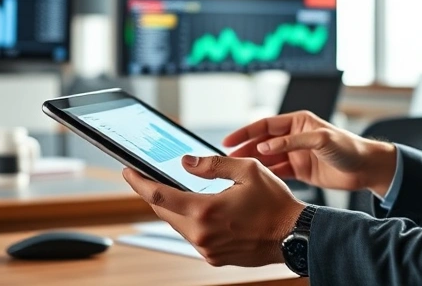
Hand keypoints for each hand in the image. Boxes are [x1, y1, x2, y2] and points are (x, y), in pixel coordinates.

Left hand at [122, 156, 304, 266]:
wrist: (293, 235)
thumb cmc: (274, 202)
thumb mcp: (247, 170)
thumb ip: (212, 164)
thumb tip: (185, 162)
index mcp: (206, 209)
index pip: (158, 196)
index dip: (139, 182)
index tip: (128, 171)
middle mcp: (201, 233)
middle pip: (164, 212)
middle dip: (155, 194)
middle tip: (150, 178)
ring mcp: (207, 249)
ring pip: (178, 225)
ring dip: (175, 208)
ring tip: (180, 191)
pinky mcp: (213, 258)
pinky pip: (193, 237)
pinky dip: (192, 222)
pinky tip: (202, 210)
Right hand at [222, 111, 397, 194]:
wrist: (367, 168)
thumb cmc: (349, 147)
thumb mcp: (321, 140)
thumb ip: (292, 142)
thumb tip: (265, 145)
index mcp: (299, 122)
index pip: (265, 125)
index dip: (246, 132)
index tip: (228, 140)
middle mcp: (295, 137)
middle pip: (263, 142)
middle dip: (245, 149)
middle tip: (228, 159)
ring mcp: (297, 154)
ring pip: (268, 158)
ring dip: (253, 163)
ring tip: (237, 171)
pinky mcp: (301, 171)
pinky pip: (278, 172)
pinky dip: (266, 175)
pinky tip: (255, 181)